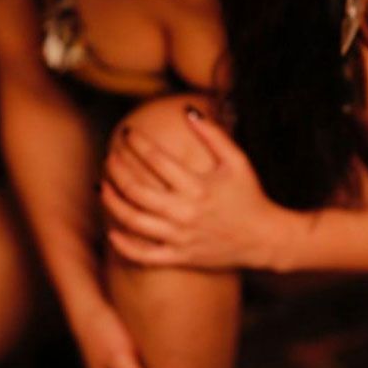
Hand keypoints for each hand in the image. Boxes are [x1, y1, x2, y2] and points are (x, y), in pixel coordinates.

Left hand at [100, 106, 284, 268]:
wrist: (264, 238)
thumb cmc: (250, 196)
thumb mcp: (237, 161)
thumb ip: (213, 134)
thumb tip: (188, 111)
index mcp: (198, 187)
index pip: (157, 160)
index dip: (137, 143)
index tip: (126, 132)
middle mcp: (185, 212)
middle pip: (137, 190)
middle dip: (117, 171)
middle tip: (108, 157)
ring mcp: (180, 237)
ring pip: (134, 221)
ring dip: (113, 203)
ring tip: (103, 187)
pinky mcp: (180, 257)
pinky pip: (144, 255)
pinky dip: (124, 245)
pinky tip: (111, 231)